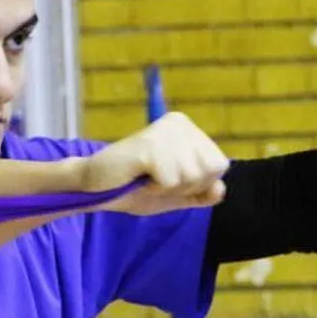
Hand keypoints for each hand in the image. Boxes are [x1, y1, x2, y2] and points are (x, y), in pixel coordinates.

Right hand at [78, 111, 229, 215]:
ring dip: (167, 188)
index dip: (198, 184)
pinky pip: (171, 181)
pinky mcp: (150, 145)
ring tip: (146, 177)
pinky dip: (155, 188)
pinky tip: (139, 177)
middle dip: (185, 186)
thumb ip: (201, 194)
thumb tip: (221, 190)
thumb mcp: (174, 194)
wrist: (95, 187)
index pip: (219, 165)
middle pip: (210, 170)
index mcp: (188, 129)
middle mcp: (180, 123)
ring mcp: (165, 132)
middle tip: (157, 179)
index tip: (169, 179)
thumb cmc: (133, 187)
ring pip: (192, 176)